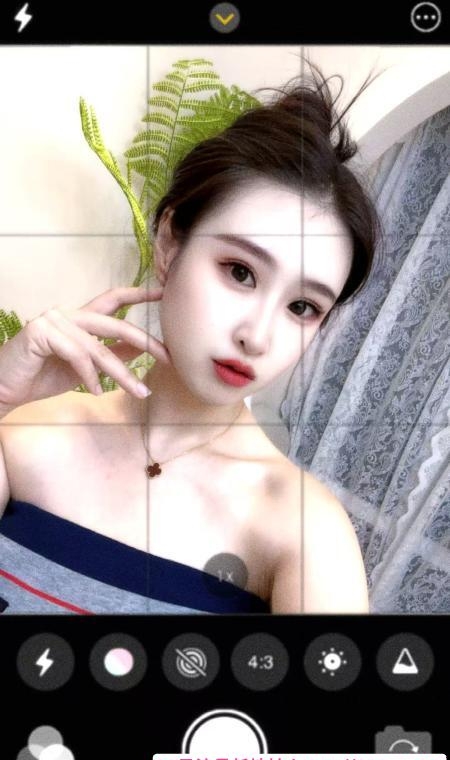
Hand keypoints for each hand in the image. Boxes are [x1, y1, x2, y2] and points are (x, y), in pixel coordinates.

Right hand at [0, 286, 169, 409]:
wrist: (5, 388)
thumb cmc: (42, 376)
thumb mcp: (85, 368)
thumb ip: (110, 354)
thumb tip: (142, 348)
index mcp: (79, 318)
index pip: (113, 299)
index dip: (138, 294)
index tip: (163, 293)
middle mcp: (68, 313)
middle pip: (116, 324)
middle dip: (146, 341)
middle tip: (169, 358)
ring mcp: (53, 320)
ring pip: (99, 347)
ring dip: (122, 373)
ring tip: (139, 392)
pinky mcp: (41, 333)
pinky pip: (77, 355)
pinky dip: (90, 376)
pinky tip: (95, 391)